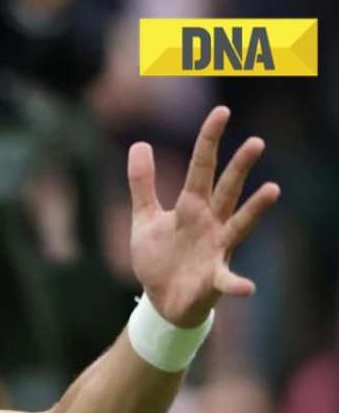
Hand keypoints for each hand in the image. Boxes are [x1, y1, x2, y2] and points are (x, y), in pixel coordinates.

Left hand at [128, 106, 279, 327]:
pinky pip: (228, 280)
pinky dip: (237, 284)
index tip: (222, 111)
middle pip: (227, 189)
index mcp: (192, 206)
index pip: (202, 167)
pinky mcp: (213, 278)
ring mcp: (216, 249)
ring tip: (273, 189)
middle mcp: (210, 223)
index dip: (209, 140)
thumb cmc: (159, 257)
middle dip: (239, 168)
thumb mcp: (145, 217)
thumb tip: (139, 143)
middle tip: (256, 142)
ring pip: (239, 224)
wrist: (161, 300)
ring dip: (255, 209)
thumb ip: (142, 183)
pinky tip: (247, 286)